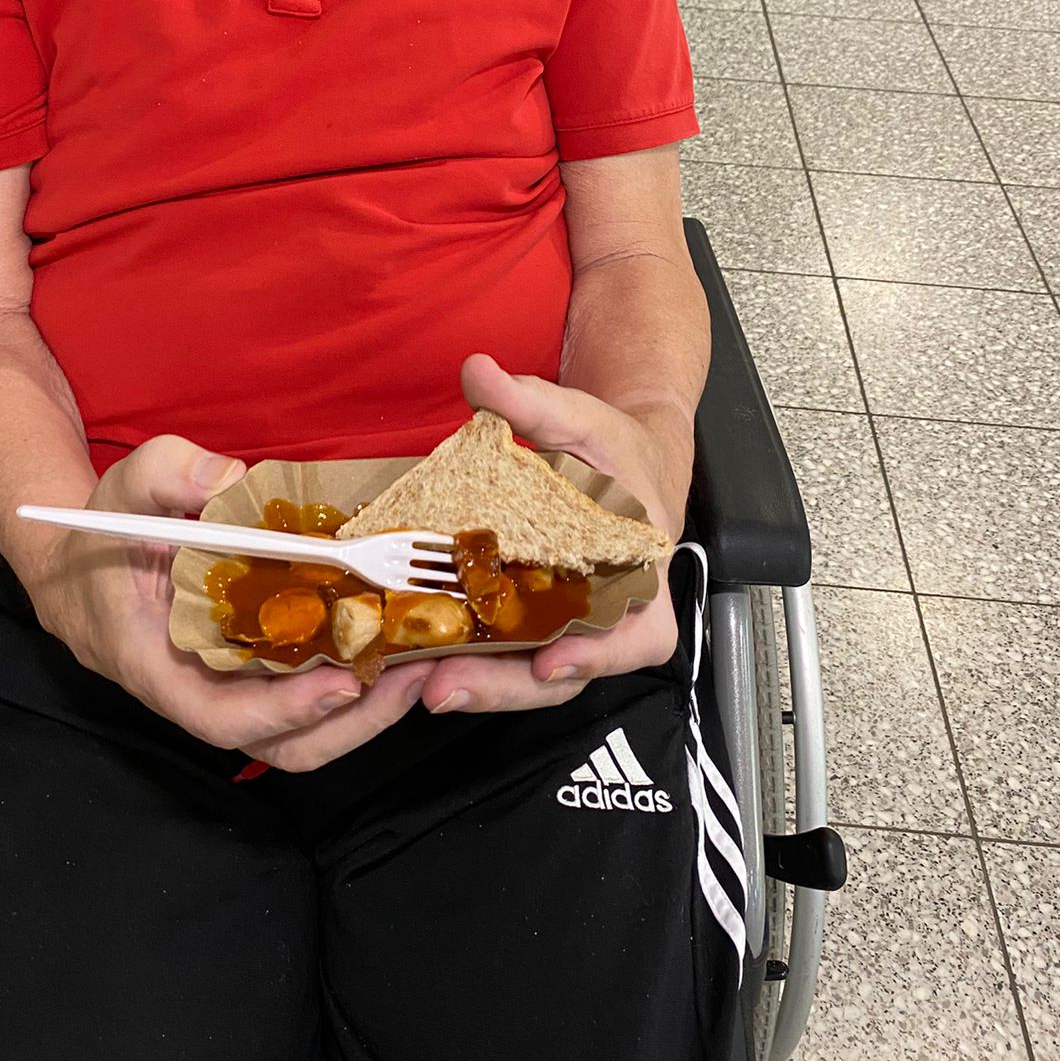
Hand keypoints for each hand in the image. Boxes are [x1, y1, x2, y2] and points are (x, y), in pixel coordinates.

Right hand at [24, 436, 435, 771]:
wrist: (83, 572)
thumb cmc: (103, 537)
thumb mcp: (123, 490)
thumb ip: (166, 474)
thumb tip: (228, 476)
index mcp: (160, 668)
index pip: (223, 718)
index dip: (286, 711)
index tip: (342, 683)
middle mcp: (203, 693)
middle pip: (285, 743)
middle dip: (355, 721)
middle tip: (416, 671)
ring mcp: (236, 691)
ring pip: (308, 733)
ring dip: (369, 709)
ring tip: (424, 662)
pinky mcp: (261, 675)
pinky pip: (311, 697)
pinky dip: (358, 681)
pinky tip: (397, 642)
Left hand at [418, 356, 683, 718]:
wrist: (624, 462)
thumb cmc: (616, 449)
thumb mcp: (583, 419)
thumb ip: (533, 400)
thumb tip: (478, 372)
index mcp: (643, 576)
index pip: (637, 637)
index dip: (597, 657)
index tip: (550, 661)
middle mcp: (610, 616)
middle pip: (566, 674)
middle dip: (504, 688)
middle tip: (442, 684)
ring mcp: (568, 628)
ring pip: (529, 676)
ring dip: (476, 684)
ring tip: (416, 681)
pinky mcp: (533, 624)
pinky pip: (505, 654)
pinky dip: (466, 660)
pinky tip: (416, 658)